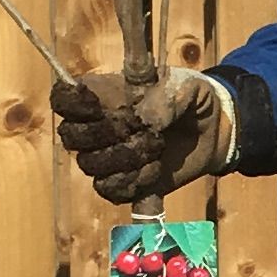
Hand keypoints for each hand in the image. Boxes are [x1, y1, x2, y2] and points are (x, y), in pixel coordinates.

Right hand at [50, 66, 234, 205]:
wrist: (213, 133)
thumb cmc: (193, 99)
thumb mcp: (187, 87)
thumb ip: (166, 95)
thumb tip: (144, 119)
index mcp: (103, 93)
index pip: (63, 98)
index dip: (71, 104)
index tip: (97, 106)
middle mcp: (97, 126)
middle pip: (70, 136)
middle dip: (103, 134)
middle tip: (137, 127)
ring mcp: (107, 157)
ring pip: (90, 165)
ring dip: (125, 157)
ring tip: (157, 146)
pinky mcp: (122, 183)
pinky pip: (109, 190)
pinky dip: (133, 181)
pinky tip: (155, 169)